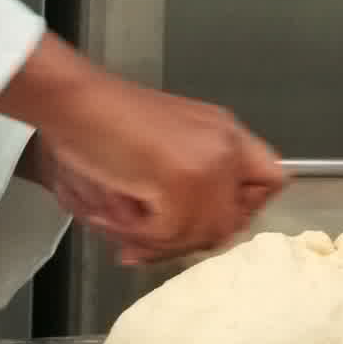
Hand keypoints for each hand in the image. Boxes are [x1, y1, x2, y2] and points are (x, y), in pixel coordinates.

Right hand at [0, 39, 284, 264]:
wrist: (72, 100)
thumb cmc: (101, 123)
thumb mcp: (161, 150)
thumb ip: (187, 188)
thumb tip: (193, 240)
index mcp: (224, 133)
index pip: (270, 181)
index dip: (240, 211)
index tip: (200, 224)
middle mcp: (226, 144)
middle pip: (234, 221)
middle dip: (188, 240)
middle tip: (145, 243)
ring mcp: (210, 161)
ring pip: (201, 234)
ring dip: (156, 242)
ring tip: (120, 229)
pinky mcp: (185, 177)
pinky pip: (170, 233)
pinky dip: (136, 235)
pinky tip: (110, 216)